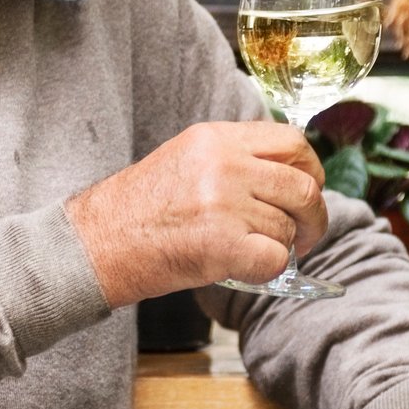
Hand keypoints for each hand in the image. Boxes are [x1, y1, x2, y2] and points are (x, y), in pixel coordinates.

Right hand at [66, 121, 327, 305]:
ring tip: (252, 251)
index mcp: (216, 138)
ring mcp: (223, 203)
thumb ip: (236, 158)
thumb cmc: (139, 209)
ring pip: (287, 228)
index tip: (309, 188)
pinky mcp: (221, 244)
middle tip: (305, 234)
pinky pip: (275, 259)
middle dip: (313, 216)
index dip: (310, 169)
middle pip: (303, 186)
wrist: (95, 244)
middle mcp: (224, 164)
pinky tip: (246, 269)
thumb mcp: (187, 159)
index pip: (292, 141)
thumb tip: (289, 174)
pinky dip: (268, 270)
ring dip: (280, 246)